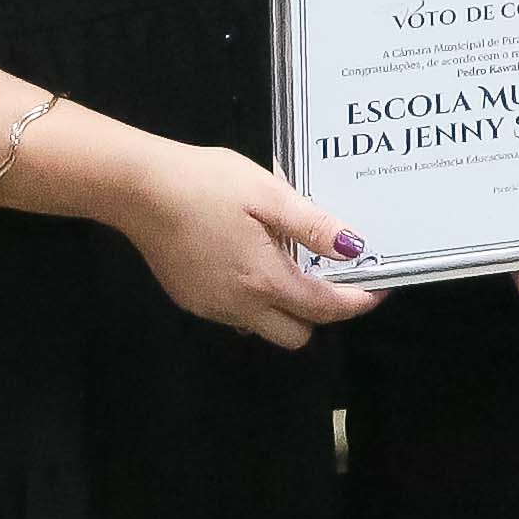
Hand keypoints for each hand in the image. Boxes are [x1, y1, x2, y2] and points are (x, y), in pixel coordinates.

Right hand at [104, 143, 379, 349]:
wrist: (138, 189)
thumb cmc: (208, 185)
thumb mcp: (270, 195)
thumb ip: (313, 226)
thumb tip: (353, 248)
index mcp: (263, 281)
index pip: (323, 308)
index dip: (357, 302)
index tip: (379, 288)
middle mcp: (236, 305)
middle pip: (295, 333)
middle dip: (322, 313)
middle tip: (336, 277)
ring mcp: (209, 306)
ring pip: (263, 327)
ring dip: (287, 308)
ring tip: (298, 265)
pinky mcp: (189, 299)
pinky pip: (236, 315)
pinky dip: (257, 300)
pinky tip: (258, 262)